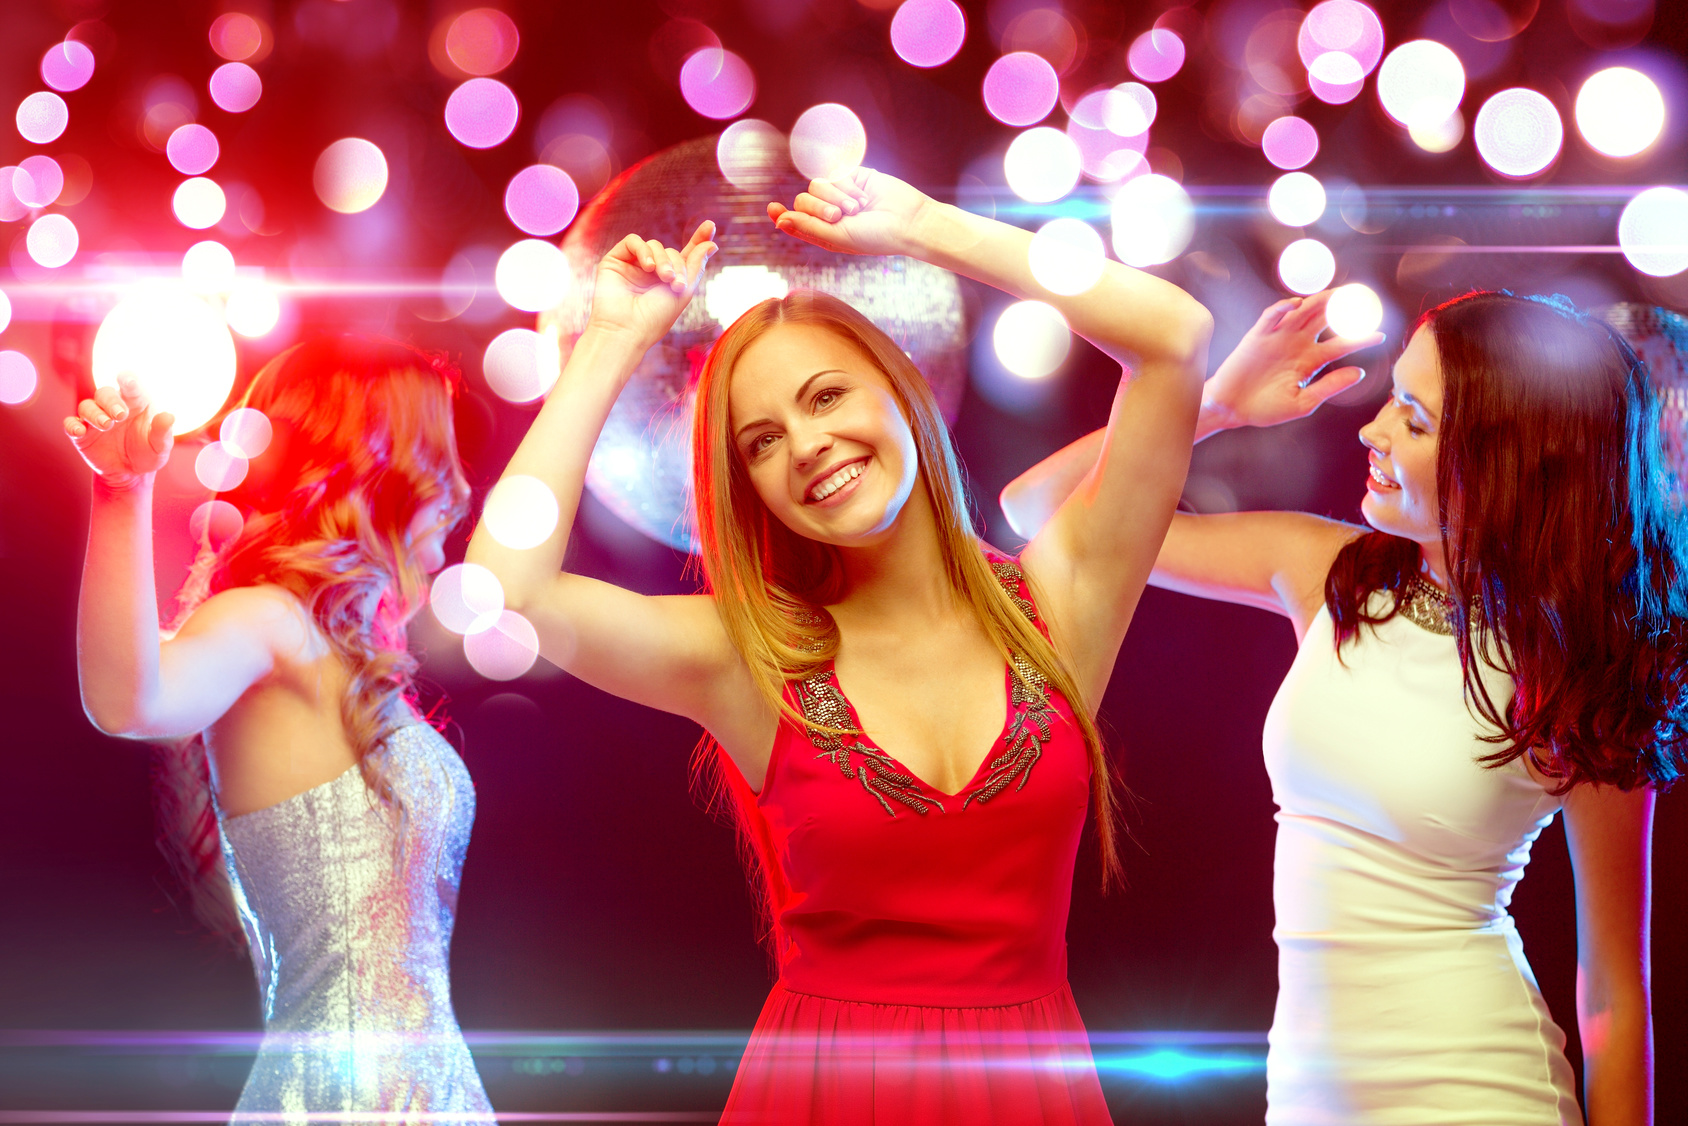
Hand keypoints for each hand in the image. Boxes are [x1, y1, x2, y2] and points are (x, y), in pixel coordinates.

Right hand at [65, 376, 174, 489]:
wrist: (131, 474)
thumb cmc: (148, 453)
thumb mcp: (160, 446)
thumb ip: (162, 431)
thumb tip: (168, 416)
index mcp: (135, 403)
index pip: (130, 386)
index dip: (128, 380)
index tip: (128, 381)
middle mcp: (113, 407)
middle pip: (105, 393)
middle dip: (111, 401)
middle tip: (120, 415)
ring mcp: (95, 419)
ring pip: (87, 406)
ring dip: (94, 414)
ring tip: (106, 425)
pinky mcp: (82, 434)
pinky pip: (71, 424)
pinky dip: (72, 425)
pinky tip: (79, 431)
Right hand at [586, 221, 716, 349]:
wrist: (626, 330)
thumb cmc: (655, 318)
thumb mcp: (683, 291)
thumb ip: (696, 265)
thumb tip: (711, 243)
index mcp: (668, 282)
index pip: (684, 256)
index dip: (697, 240)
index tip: (710, 226)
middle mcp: (650, 273)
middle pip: (671, 252)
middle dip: (678, 264)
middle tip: (676, 283)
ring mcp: (632, 266)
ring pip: (655, 246)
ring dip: (663, 259)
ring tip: (664, 278)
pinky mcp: (615, 261)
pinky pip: (633, 241)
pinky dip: (644, 250)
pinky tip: (647, 266)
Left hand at [767, 167, 931, 257]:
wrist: (907, 221)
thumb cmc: (875, 237)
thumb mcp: (838, 237)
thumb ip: (808, 228)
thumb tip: (779, 222)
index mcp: (823, 232)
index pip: (794, 220)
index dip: (781, 214)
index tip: (772, 208)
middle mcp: (828, 212)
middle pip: (803, 199)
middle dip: (820, 207)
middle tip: (841, 216)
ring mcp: (839, 193)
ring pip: (817, 184)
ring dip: (837, 197)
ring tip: (858, 208)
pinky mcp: (852, 177)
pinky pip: (835, 173)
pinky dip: (848, 186)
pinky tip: (864, 197)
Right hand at [1201, 289, 1384, 431]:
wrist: (1231, 408)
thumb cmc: (1266, 409)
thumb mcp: (1302, 403)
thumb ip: (1329, 387)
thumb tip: (1360, 373)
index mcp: (1311, 361)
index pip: (1341, 344)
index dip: (1360, 338)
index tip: (1380, 334)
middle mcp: (1298, 344)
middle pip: (1325, 319)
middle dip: (1342, 307)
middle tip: (1361, 297)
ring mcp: (1278, 338)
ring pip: (1303, 312)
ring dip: (1318, 301)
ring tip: (1335, 294)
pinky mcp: (1258, 336)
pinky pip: (1272, 317)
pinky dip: (1283, 308)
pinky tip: (1297, 304)